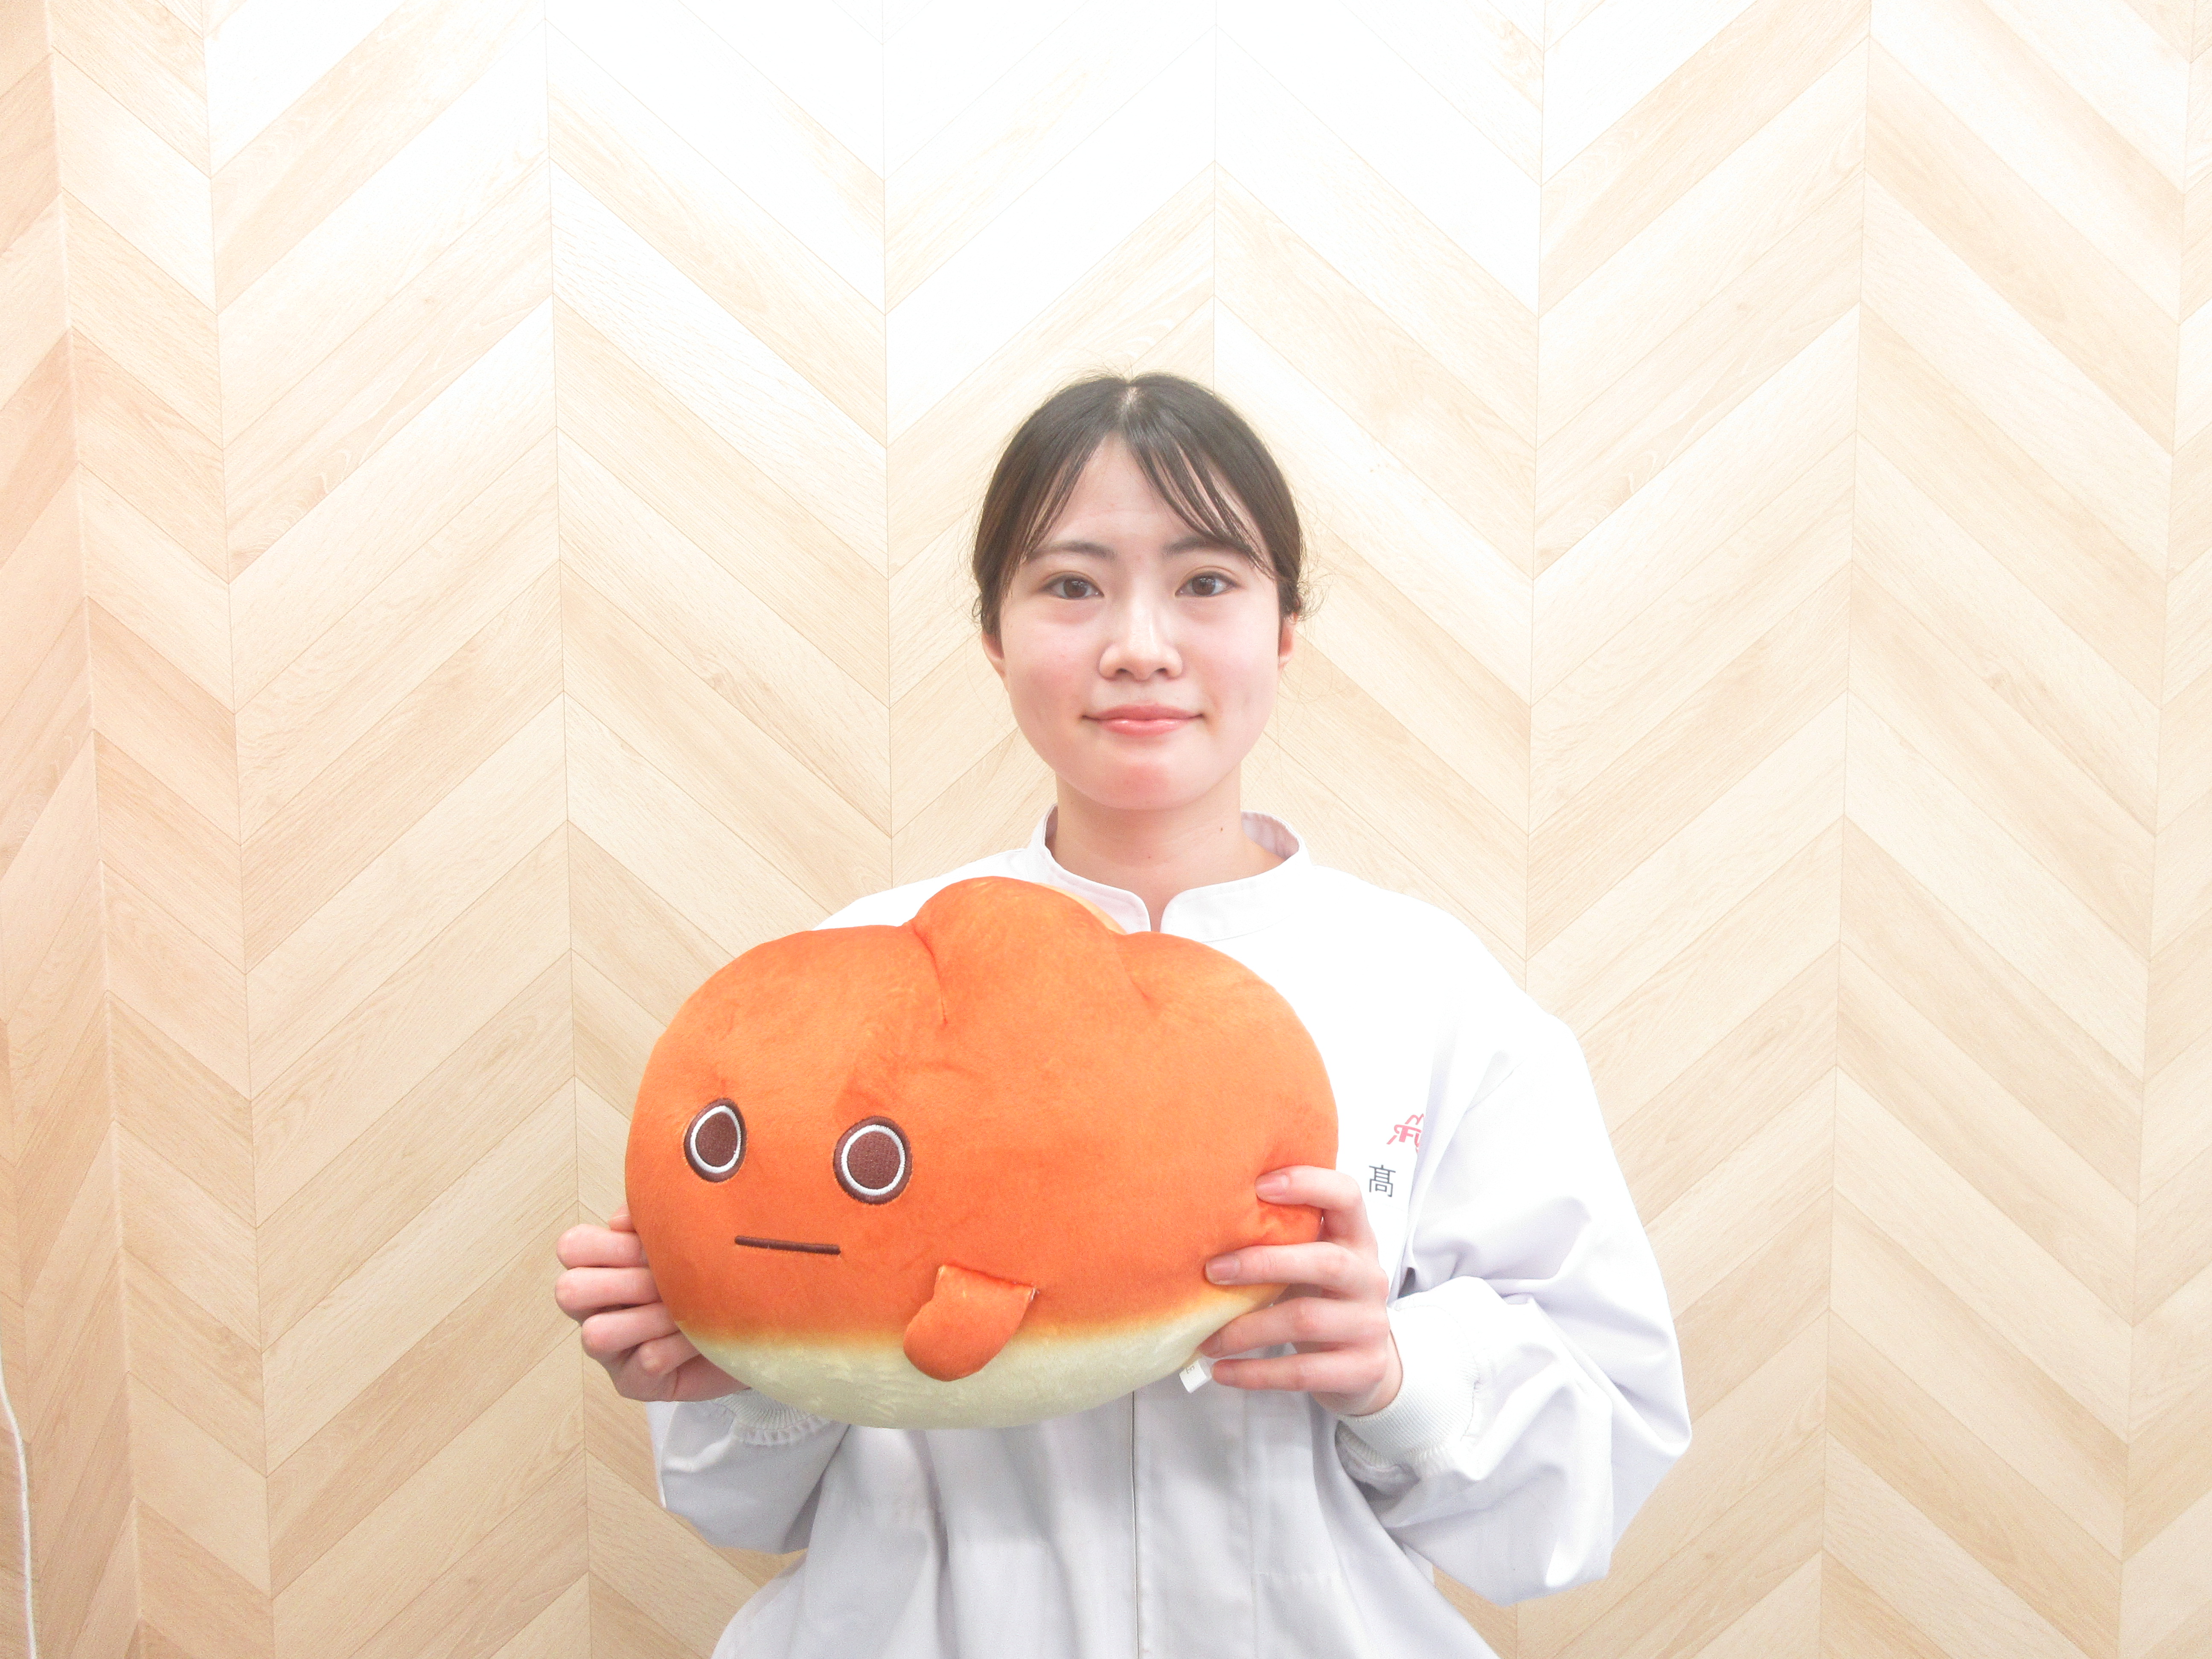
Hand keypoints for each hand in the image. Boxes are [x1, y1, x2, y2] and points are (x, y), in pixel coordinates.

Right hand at [554, 1207, 744, 1402]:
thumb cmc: (708, 1277)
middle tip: (665, 1280)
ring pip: (597, 1334)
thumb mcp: (681, 1238)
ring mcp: (610, 1352)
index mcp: (600, 1268)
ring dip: (651, 1316)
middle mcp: (595, 1310)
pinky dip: (681, 1344)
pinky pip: (647, 1362)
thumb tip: (622, 1222)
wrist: (749, 1327)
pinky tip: (703, 1336)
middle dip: (623, 1282)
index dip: (605, 1244)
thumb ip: (651, 1220)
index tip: (650, 1246)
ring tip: (687, 1311)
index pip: (571, 1247)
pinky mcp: (634, 1384)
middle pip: (569, 1291)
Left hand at [1196, 1166, 1402, 1416]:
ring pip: (1305, 1319)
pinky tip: (1221, 1371)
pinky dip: (1255, 1373)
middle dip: (1263, 1264)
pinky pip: (1303, 1372)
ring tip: (1206, 1339)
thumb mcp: (1311, 1260)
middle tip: (1212, 1271)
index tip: (1258, 1185)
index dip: (1308, 1183)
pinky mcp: (1363, 1368)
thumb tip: (1204, 1218)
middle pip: (1325, 1262)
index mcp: (1357, 1238)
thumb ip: (1281, 1237)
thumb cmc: (1321, 1296)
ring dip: (1247, 1329)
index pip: (1347, 1195)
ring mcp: (1370, 1324)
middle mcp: (1370, 1276)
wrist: (1364, 1364)